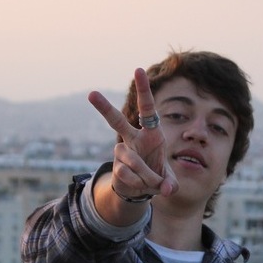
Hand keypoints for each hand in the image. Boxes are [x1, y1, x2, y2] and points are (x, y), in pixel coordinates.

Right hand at [88, 68, 177, 198]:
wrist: (139, 191)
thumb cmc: (157, 176)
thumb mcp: (169, 181)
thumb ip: (171, 184)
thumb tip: (168, 190)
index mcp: (150, 133)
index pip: (147, 108)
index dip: (143, 90)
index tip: (138, 70)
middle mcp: (132, 138)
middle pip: (116, 121)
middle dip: (104, 108)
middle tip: (91, 94)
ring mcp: (121, 152)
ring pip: (132, 161)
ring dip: (146, 175)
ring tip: (152, 182)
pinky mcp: (115, 166)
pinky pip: (128, 175)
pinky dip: (139, 183)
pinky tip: (141, 185)